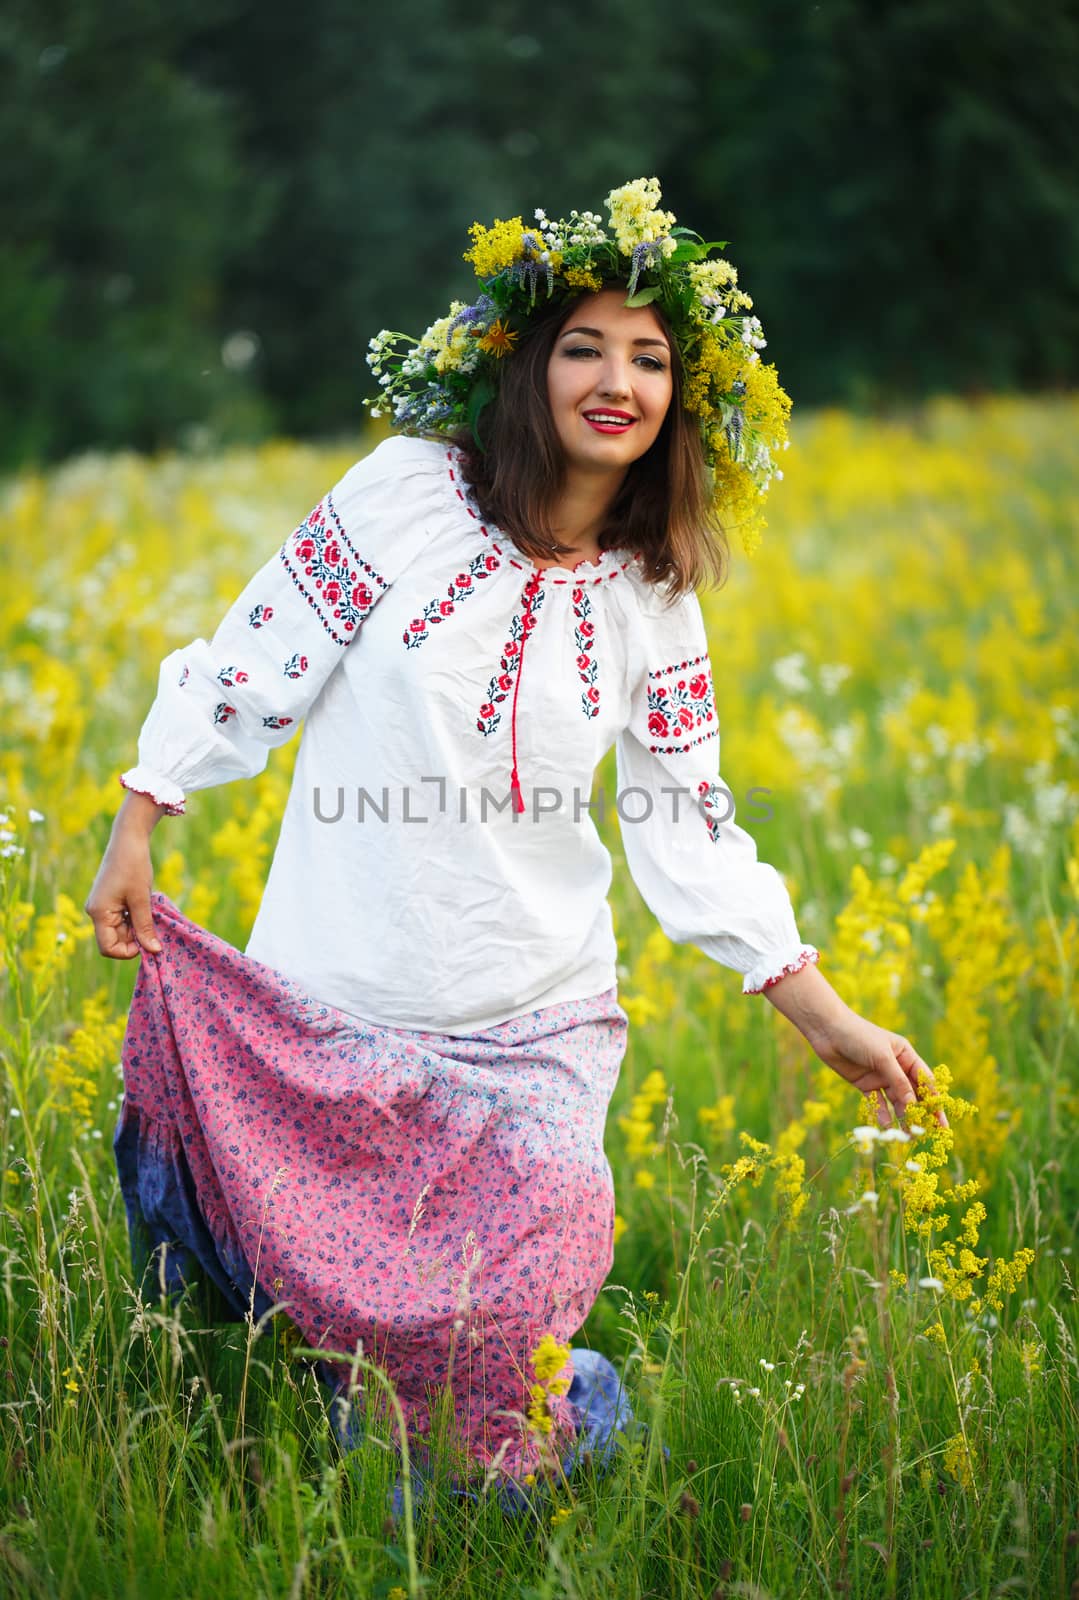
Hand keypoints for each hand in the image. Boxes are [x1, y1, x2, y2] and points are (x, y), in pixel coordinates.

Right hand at [84, 821, 162, 959]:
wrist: (129, 839)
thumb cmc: (134, 866)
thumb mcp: (142, 899)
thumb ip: (145, 927)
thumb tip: (153, 950)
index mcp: (98, 913)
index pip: (108, 948)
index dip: (128, 951)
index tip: (147, 941)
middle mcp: (95, 912)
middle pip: (114, 940)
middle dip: (134, 938)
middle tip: (152, 924)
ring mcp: (101, 906)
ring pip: (119, 930)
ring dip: (136, 927)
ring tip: (149, 911)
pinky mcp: (109, 900)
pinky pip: (121, 919)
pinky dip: (134, 918)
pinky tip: (145, 906)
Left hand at [808, 1011, 947, 1130]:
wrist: (827, 1031)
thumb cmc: (859, 1036)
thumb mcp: (883, 1058)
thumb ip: (898, 1082)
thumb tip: (914, 1106)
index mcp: (906, 1055)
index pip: (926, 1081)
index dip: (935, 1101)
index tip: (942, 1121)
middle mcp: (896, 1067)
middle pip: (913, 1094)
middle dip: (922, 1113)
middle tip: (931, 1134)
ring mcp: (880, 1077)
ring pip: (896, 1101)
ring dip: (903, 1117)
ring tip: (909, 1135)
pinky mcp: (865, 1084)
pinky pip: (877, 1102)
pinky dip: (882, 1114)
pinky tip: (887, 1125)